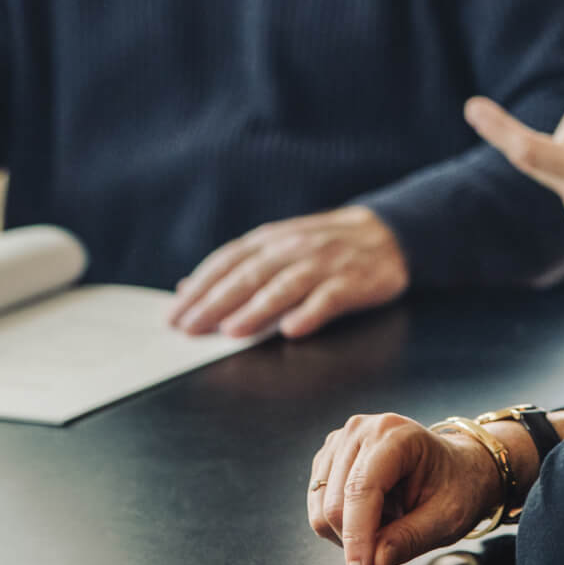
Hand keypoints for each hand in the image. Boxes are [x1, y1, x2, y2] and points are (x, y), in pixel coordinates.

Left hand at [170, 205, 408, 339]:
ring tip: (232, 331)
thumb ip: (237, 265)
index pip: (229, 261)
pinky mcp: (353, 282)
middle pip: (251, 275)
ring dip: (258, 309)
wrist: (388, 233)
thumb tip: (185, 287)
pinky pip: (330, 298)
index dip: (201, 288)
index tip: (174, 315)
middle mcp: (295, 248)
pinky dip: (311, 312)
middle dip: (216, 302)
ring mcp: (325, 264)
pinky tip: (293, 329)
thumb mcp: (280, 245)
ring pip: (286, 286)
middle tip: (189, 329)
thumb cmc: (326, 245)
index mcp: (273, 239)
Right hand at [308, 413, 502, 564]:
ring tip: (387, 519)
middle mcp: (362, 429)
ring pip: (321, 508)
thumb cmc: (455, 488)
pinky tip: (372, 513)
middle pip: (335, 503)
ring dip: (349, 531)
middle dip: (358, 538)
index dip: (357, 537)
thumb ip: (410, 540)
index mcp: (397, 435)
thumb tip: (375, 562)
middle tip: (395, 536)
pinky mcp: (330, 456)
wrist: (455, 468)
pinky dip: (342, 523)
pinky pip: (318, 505)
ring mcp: (342, 440)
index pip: (362, 489)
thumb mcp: (446, 519)